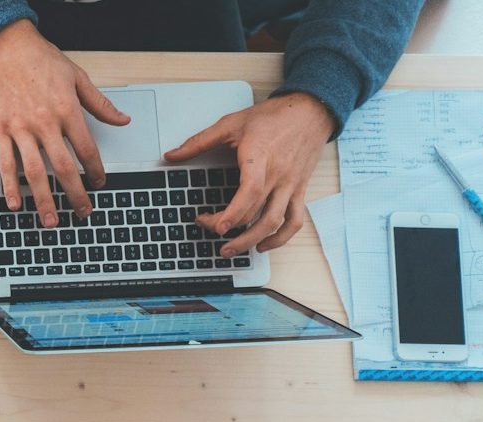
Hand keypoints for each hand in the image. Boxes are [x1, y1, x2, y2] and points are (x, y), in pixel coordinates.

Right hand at [0, 19, 129, 226]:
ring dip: (44, 199)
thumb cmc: (41, 61)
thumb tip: (122, 120)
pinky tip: (16, 204)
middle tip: (82, 211)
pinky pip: (5, 164)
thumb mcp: (77, 77)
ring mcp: (20, 129)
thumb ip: (100, 104)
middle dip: (75, 194)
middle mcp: (44, 123)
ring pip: (35, 172)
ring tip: (51, 220)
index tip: (100, 183)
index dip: (96, 170)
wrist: (7, 49)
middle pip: (64, 167)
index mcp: (66, 110)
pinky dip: (10, 186)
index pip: (86, 149)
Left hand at [164, 93, 335, 255]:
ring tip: (231, 250)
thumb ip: (199, 141)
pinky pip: (295, 220)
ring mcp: (290, 185)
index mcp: (260, 158)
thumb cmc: (274, 117)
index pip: (250, 192)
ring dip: (252, 241)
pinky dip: (281, 238)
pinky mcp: (299, 190)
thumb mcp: (231, 123)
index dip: (233, 213)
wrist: (310, 111)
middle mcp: (278, 175)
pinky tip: (263, 244)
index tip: (216, 226)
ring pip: (275, 222)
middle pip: (256, 213)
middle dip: (229, 228)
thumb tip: (171, 155)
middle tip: (208, 229)